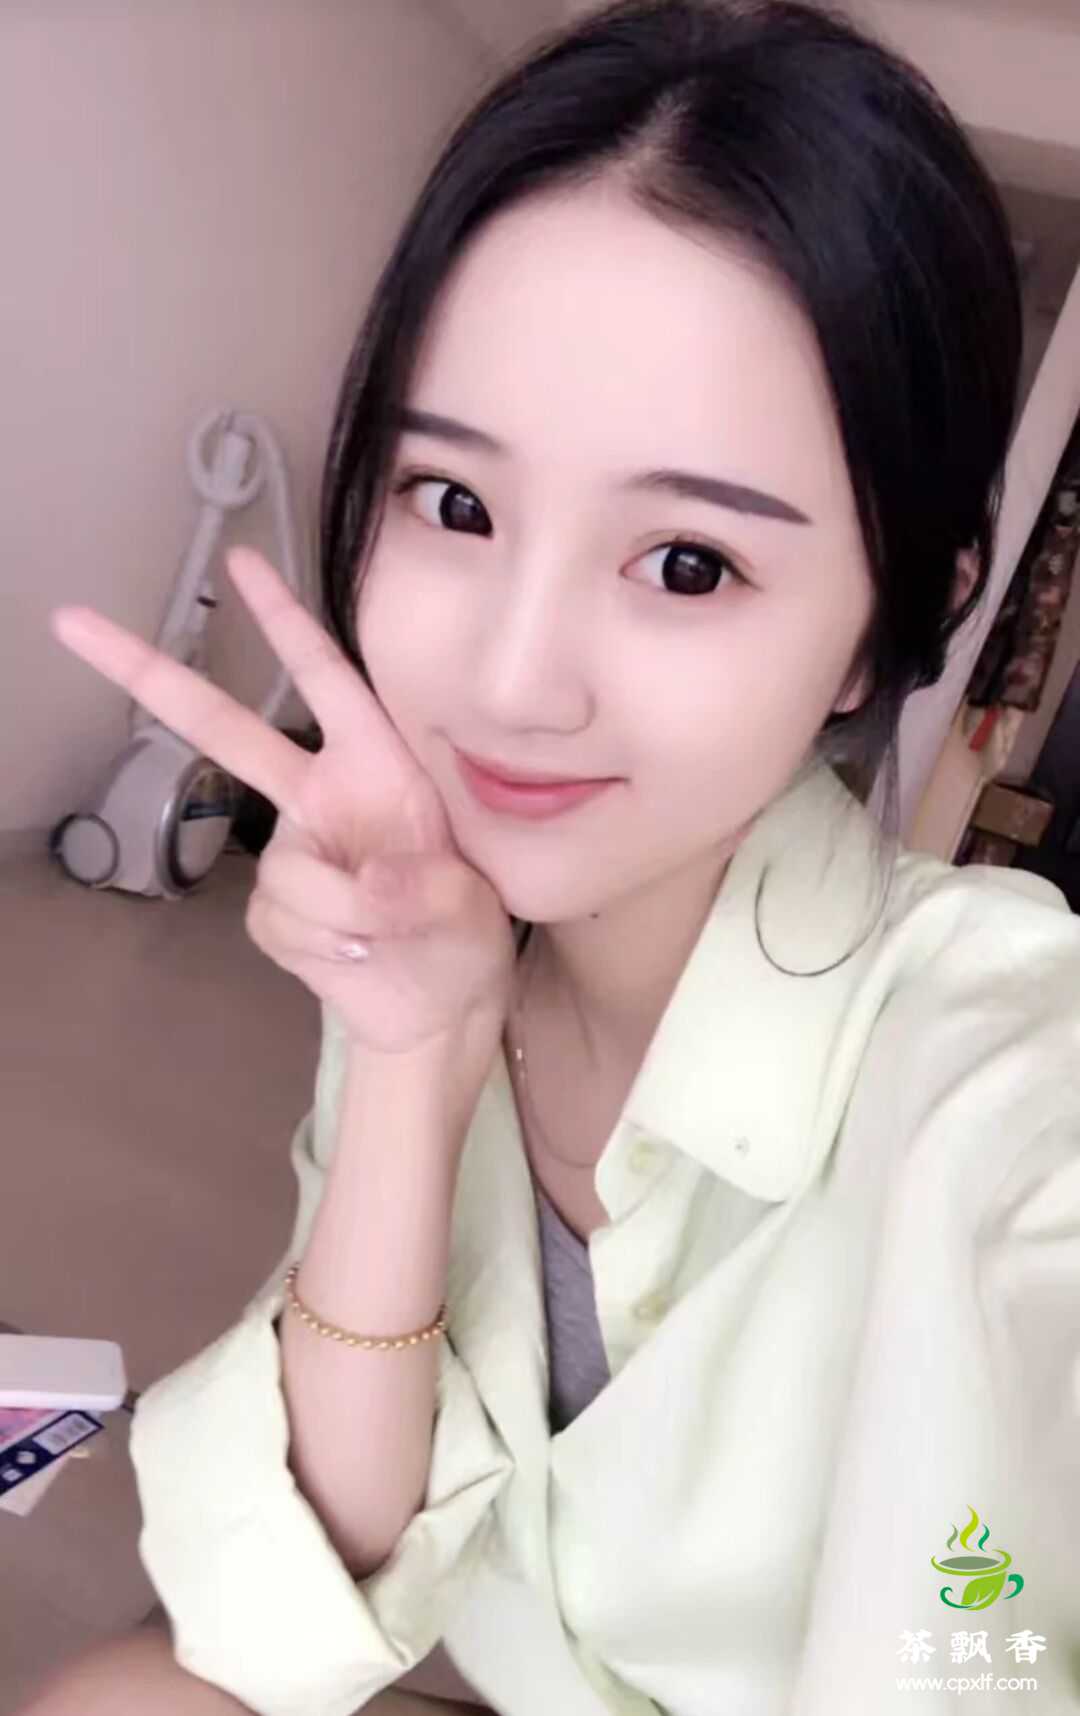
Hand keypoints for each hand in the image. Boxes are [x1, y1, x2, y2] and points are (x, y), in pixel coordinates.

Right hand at [50, 546, 515, 1054]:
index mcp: (377, 765)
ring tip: (395, 933)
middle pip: (224, 729)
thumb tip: (372, 887)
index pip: (330, 678)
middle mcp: (322, 795)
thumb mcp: (472, 906)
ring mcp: (291, 850)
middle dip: (150, 676)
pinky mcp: (272, 910)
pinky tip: (357, 954)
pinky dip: (326, 945)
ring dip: (348, 913)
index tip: (241, 561)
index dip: (286, 620)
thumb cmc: (464, 933)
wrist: (439, 1006)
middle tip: (74, 621)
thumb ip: (428, 889)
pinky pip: (281, 920)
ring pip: (288, 871)